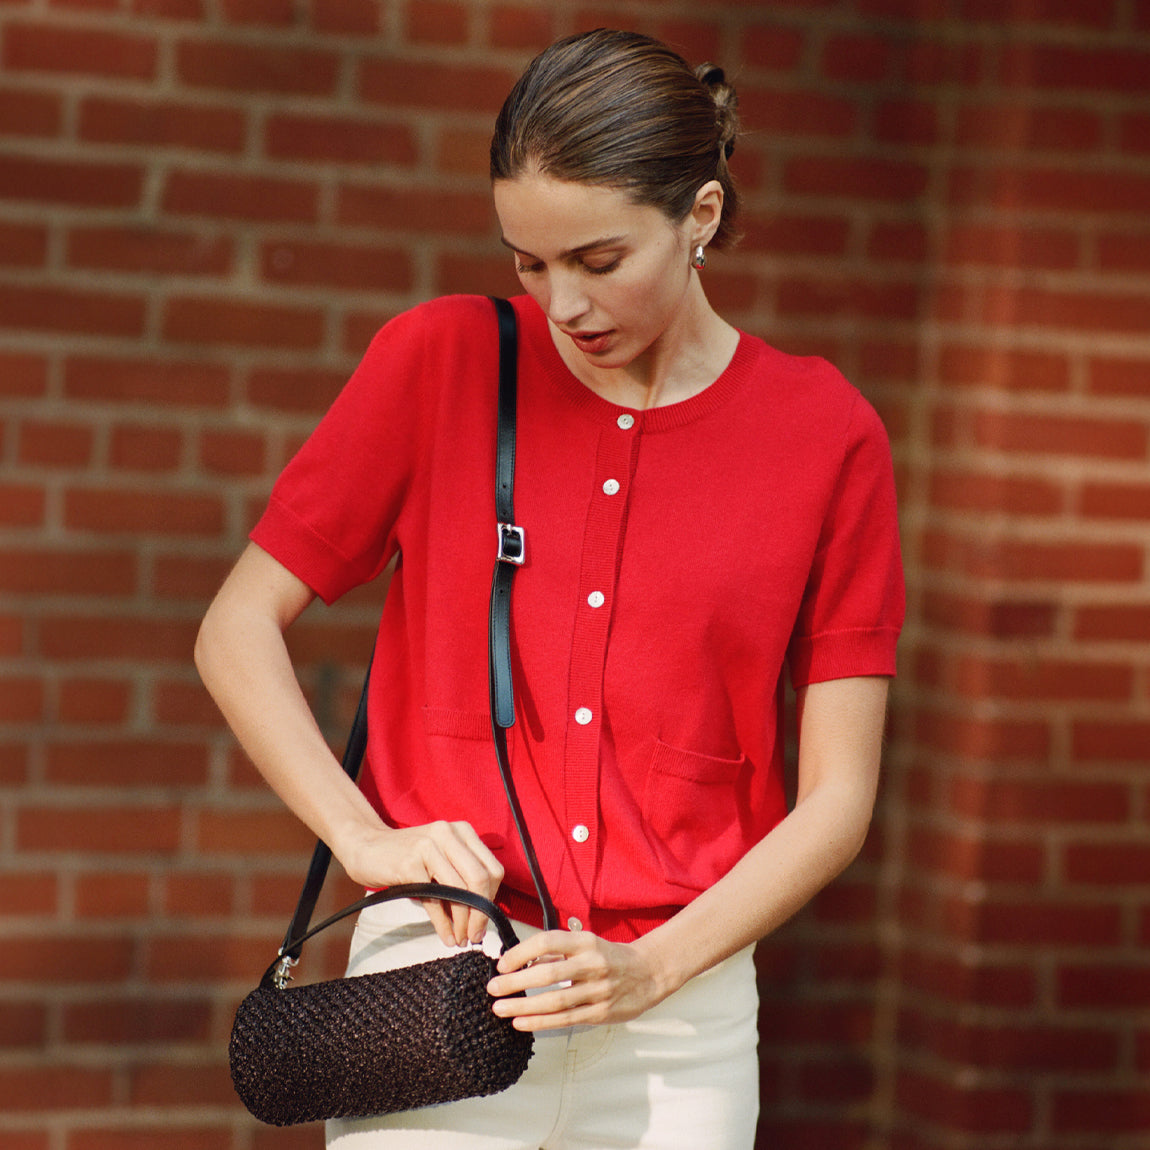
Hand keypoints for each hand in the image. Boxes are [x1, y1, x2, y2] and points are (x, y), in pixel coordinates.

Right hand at [336, 819, 503, 947]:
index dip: (492, 899)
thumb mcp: (440, 858)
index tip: (484, 920)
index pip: (492, 868)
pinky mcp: (409, 864)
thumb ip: (461, 877)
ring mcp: (428, 847)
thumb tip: (482, 916)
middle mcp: (448, 833)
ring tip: (460, 939)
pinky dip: (443, 924)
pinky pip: (434, 900)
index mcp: (462, 831)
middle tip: (475, 936)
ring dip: (462, 923)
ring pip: (458, 890)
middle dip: (481, 913)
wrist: (365, 846)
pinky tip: (446, 936)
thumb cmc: (407, 856)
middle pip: (479, 879)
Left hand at [485, 930, 667, 1030]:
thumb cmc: (610, 957)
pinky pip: (565, 1019)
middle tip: (493, 988)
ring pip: (555, 1001)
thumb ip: (555, 954)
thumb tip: (520, 960)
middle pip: (548, 974)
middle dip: (516, 982)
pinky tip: (521, 1022)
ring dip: (523, 1006)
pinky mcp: (600, 1012)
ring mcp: (597, 990)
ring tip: (500, 1008)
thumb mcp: (585, 945)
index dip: (522, 952)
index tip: (502, 964)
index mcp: (585, 942)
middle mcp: (592, 964)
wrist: (648, 973)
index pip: (548, 942)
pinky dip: (541, 1022)